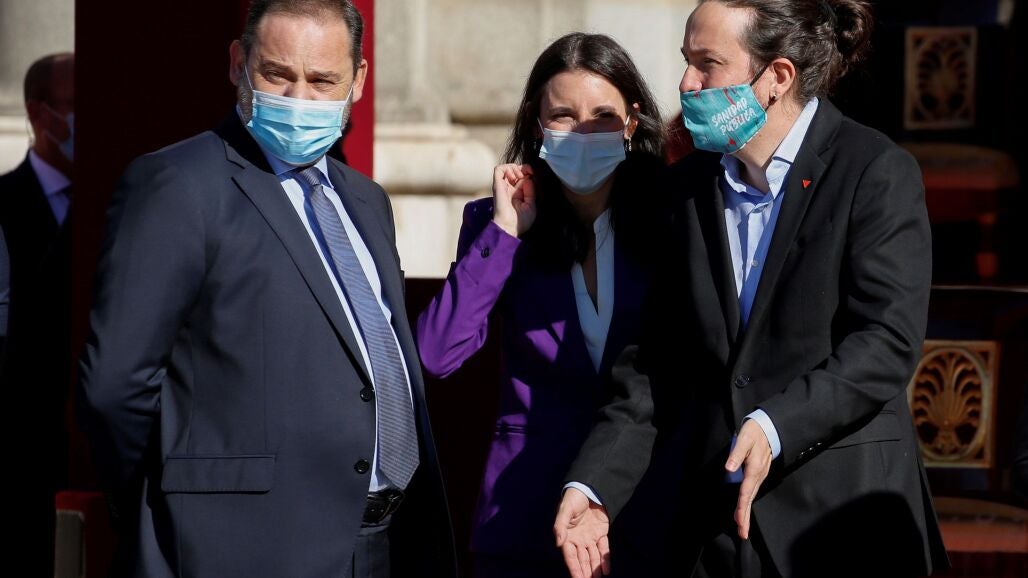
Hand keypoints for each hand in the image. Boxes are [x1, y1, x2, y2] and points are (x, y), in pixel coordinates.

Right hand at [491, 163, 535, 236]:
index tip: (534, 174)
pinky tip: (514, 176)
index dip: (528, 171)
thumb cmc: (520, 221)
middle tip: (529, 173)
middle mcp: (509, 188)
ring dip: (515, 167)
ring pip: (506, 167)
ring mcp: (502, 186)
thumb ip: (531, 191)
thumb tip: (529, 178)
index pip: (522, 175)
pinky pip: (498, 169)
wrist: (510, 228)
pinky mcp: (497, 185)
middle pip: (515, 169)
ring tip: (520, 175)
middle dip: (524, 168)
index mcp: (517, 192)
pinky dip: (507, 168)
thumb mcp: (531, 204)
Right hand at [554, 488, 610, 577]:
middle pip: (581, 559)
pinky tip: (606, 571)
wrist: (590, 487)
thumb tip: (558, 543)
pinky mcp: (601, 533)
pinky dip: (605, 560)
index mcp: (567, 535)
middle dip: (585, 572)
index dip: (574, 568)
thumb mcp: (565, 510)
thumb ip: (560, 526)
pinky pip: (603, 548)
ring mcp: (589, 537)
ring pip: (592, 557)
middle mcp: (578, 539)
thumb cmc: (573, 497)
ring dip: (594, 569)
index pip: (570, 556)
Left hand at [726, 419, 772, 539]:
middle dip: (745, 517)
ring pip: (751, 497)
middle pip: (750, 499)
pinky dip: (747, 502)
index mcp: (753, 469)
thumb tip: (728, 468)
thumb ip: (736, 453)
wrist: (768, 427)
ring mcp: (759, 476)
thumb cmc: (754, 432)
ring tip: (742, 527)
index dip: (741, 507)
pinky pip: (752, 492)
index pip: (745, 492)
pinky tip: (744, 509)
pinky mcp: (758, 474)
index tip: (739, 522)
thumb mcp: (744, 439)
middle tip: (742, 534)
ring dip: (746, 512)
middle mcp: (758, 476)